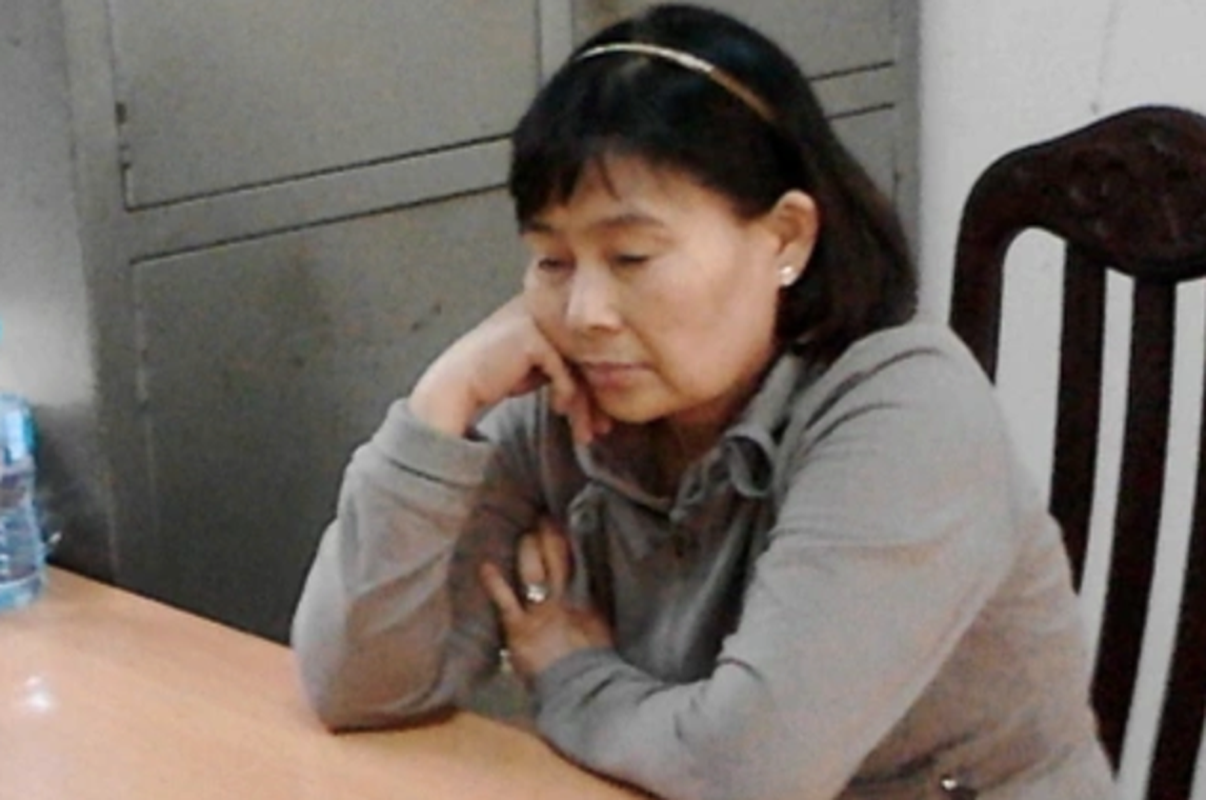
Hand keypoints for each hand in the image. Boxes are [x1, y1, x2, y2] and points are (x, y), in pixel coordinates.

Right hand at [410, 297, 611, 443]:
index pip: (583, 348)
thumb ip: (564, 364)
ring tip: (586, 431)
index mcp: (546, 308)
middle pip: (585, 356)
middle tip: (602, 428)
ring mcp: (537, 320)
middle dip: (594, 397)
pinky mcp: (531, 337)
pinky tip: (558, 408)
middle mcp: (544, 308)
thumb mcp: (537, 368)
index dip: (593, 384)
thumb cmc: (494, 379)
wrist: (457, 386)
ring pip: (578, 365)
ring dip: (583, 403)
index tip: (600, 417)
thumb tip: (606, 381)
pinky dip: (565, 392)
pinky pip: (563, 371)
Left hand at [479, 519, 612, 678]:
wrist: (585, 688)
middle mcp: (564, 598)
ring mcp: (541, 611)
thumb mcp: (602, 629)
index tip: (563, 521)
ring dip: (527, 549)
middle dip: (548, 534)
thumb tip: (588, 590)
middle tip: (542, 516)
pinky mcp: (520, 628)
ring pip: (532, 569)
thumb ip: (593, 607)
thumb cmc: (597, 665)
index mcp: (586, 598)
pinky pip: (505, 600)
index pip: (577, 560)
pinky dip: (494, 582)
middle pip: (556, 556)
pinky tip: (485, 565)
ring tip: (524, 534)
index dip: (568, 540)